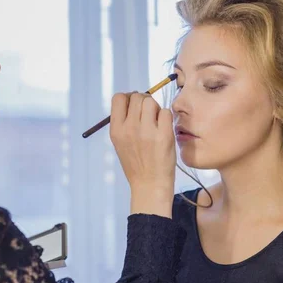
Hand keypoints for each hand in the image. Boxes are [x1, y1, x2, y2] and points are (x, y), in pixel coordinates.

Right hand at [110, 92, 175, 217]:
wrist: (149, 185)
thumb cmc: (136, 164)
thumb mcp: (121, 143)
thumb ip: (124, 122)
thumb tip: (134, 99)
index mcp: (116, 130)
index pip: (119, 98)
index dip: (128, 98)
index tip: (134, 107)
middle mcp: (129, 128)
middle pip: (137, 96)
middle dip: (144, 101)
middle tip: (148, 115)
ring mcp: (147, 131)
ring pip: (152, 102)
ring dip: (156, 109)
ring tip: (156, 123)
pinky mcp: (164, 135)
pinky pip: (166, 112)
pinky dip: (166, 118)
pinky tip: (164, 129)